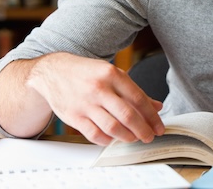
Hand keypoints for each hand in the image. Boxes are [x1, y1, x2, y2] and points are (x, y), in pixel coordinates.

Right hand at [26, 53, 164, 145]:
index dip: (152, 116)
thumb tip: (156, 106)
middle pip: (128, 116)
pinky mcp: (74, 117)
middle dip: (143, 130)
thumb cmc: (86, 73)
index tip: (158, 126)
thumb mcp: (112, 74)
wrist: (53, 72)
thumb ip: (134, 91)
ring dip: (127, 137)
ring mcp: (85, 104)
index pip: (139, 99)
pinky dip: (107, 140)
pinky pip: (95, 135)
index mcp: (112, 74)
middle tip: (149, 136)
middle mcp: (99, 89)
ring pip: (113, 128)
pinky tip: (113, 138)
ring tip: (133, 138)